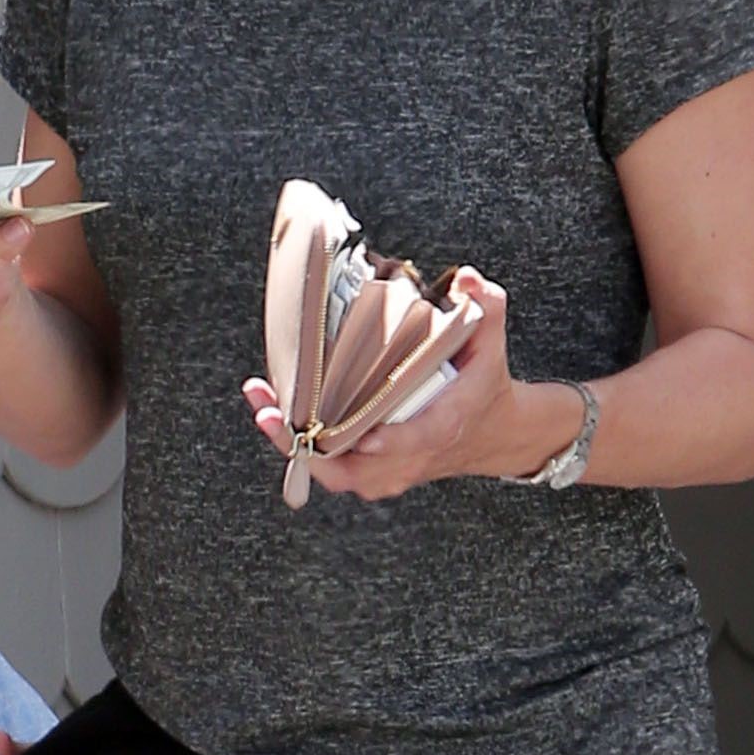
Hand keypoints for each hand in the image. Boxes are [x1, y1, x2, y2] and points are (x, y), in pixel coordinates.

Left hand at [240, 268, 560, 503]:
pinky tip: (274, 414)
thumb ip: (484, 308)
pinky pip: (329, 469)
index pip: (409, 442)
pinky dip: (299, 447)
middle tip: (268, 413)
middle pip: (349, 469)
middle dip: (304, 445)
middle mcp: (409, 460)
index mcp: (439, 429)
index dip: (383, 442)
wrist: (491, 433)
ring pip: (332, 474)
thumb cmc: (483, 384)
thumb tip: (468, 279)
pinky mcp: (372, 475)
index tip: (359, 435)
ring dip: (291, 445)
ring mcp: (388, 473)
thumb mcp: (491, 343)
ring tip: (261, 408)